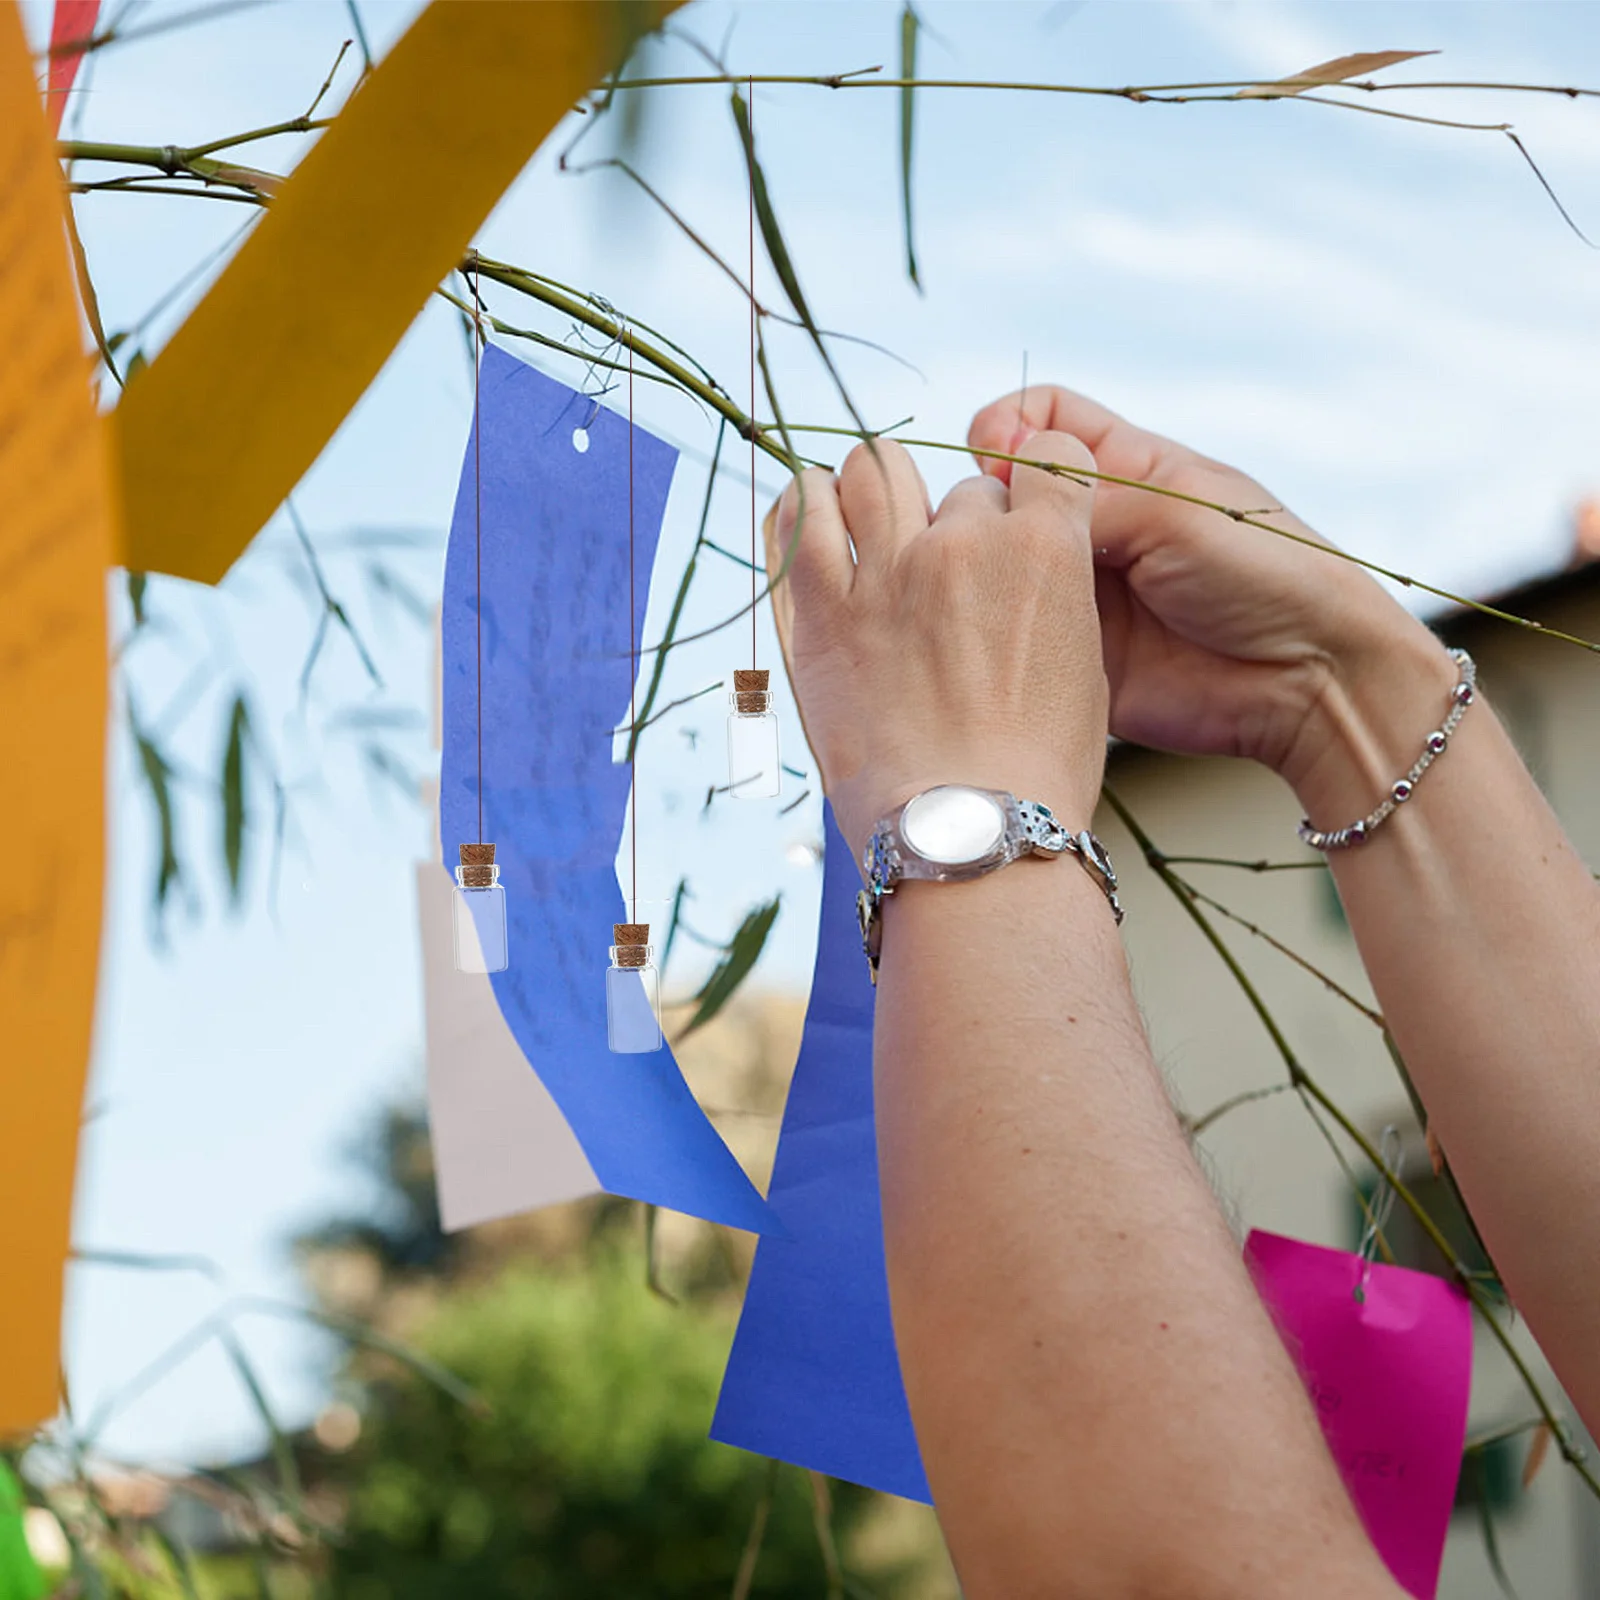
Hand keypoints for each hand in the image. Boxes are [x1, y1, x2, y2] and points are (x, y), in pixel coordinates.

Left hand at [763, 436, 1107, 863]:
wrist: (966, 828)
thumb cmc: (1033, 770)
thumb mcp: (1080, 666)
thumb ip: (1050, 592)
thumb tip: (1023, 570)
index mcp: (1045, 549)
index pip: (1046, 460)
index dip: (1033, 485)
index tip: (1020, 509)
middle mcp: (966, 543)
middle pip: (961, 488)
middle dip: (959, 522)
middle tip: (949, 572)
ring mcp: (889, 571)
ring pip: (874, 471)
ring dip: (878, 486)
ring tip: (871, 513)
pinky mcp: (824, 608)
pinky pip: (799, 516)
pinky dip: (805, 503)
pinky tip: (811, 512)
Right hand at [967, 387, 1452, 811]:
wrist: (1306, 679)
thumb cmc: (1265, 573)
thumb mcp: (1172, 511)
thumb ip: (1082, 493)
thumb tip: (997, 487)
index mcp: (1126, 467)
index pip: (1039, 419)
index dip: (1006, 427)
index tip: (993, 457)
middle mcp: (1095, 524)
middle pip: (1008, 492)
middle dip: (987, 502)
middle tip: (997, 530)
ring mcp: (1081, 591)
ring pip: (1002, 566)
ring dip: (986, 571)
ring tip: (996, 586)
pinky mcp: (1074, 654)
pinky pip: (1015, 637)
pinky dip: (997, 634)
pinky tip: (1000, 637)